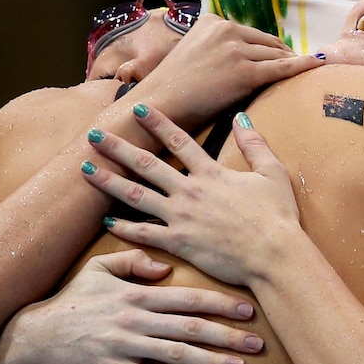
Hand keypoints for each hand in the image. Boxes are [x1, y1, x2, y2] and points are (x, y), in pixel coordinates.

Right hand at [0, 249, 264, 363]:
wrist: (32, 337)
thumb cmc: (71, 300)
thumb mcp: (98, 269)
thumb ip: (132, 262)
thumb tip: (165, 268)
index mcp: (137, 293)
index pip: (188, 297)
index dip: (220, 303)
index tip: (248, 310)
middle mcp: (136, 318)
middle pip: (190, 327)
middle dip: (227, 335)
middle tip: (257, 343)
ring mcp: (125, 345)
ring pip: (176, 353)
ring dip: (210, 361)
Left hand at [80, 105, 301, 287]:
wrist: (274, 255)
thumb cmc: (278, 216)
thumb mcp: (272, 173)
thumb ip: (255, 144)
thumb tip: (242, 117)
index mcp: (212, 173)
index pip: (178, 140)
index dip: (156, 122)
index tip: (137, 108)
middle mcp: (190, 191)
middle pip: (146, 164)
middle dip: (118, 147)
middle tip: (93, 135)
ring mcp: (181, 218)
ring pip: (136, 196)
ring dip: (109, 182)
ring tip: (85, 170)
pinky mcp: (178, 243)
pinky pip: (144, 234)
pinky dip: (123, 228)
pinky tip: (106, 221)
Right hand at [134, 14, 323, 131]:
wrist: (161, 104)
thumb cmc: (171, 88)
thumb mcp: (190, 53)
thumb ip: (212, 48)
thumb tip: (231, 58)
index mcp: (212, 21)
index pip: (250, 32)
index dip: (268, 46)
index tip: (280, 53)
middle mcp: (226, 29)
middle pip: (267, 41)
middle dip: (284, 53)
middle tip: (301, 63)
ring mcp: (236, 49)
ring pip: (275, 55)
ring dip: (294, 62)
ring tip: (311, 68)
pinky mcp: (245, 71)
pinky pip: (281, 68)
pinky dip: (302, 65)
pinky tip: (318, 64)